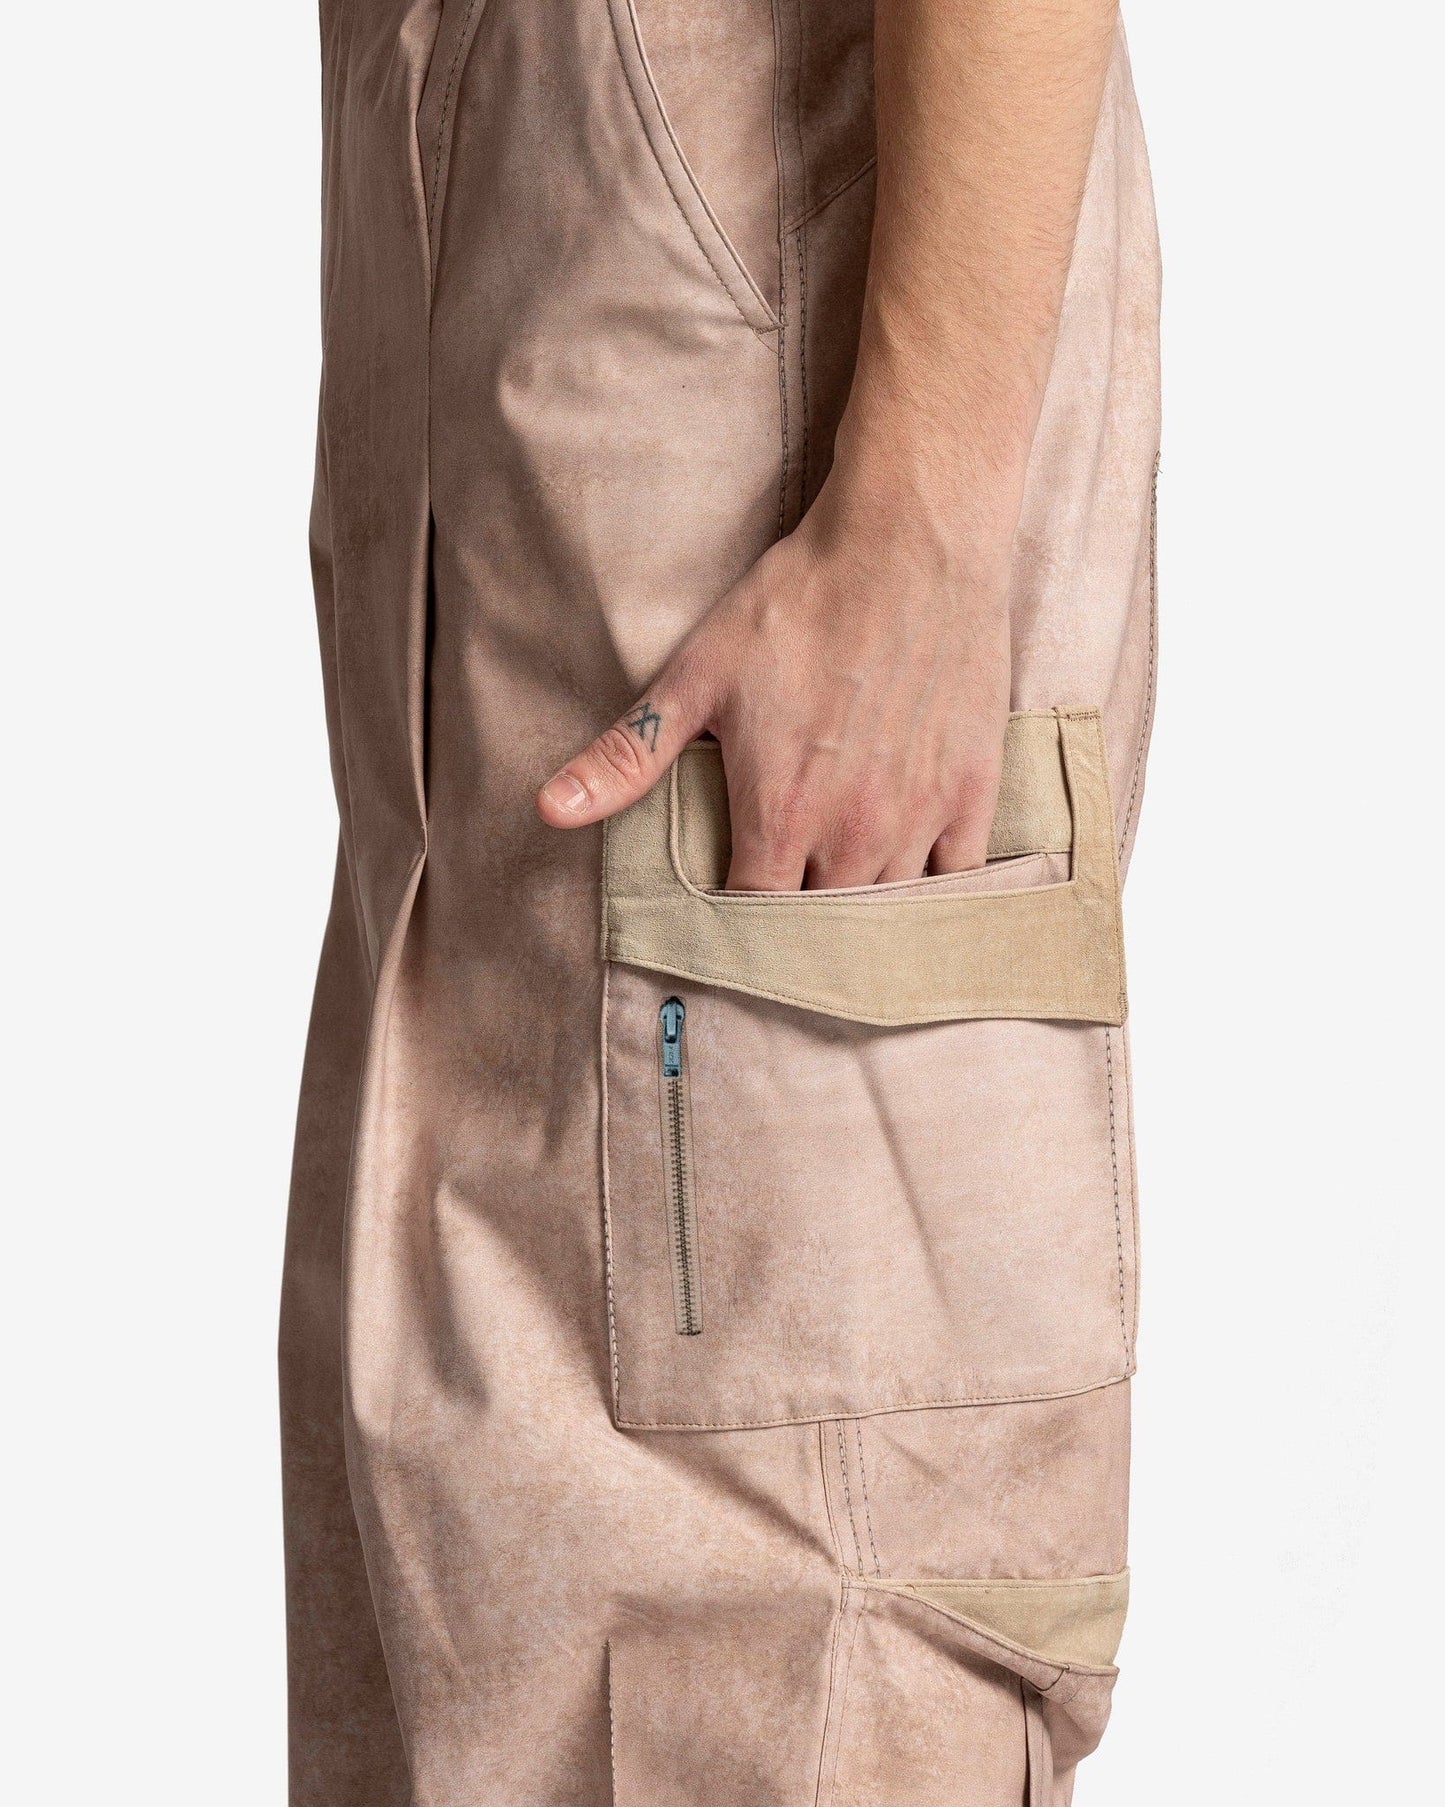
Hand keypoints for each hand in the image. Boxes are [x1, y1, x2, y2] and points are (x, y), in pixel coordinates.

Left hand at [536, 455, 1012, 890]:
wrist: (910, 541)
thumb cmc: (798, 602)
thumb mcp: (697, 675)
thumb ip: (629, 755)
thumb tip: (549, 809)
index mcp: (780, 815)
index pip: (752, 921)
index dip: (734, 933)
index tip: (724, 924)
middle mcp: (853, 833)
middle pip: (823, 929)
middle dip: (797, 932)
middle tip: (783, 918)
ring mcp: (920, 816)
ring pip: (891, 912)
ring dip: (864, 917)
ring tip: (841, 906)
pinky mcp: (972, 791)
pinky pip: (959, 881)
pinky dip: (934, 894)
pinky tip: (914, 888)